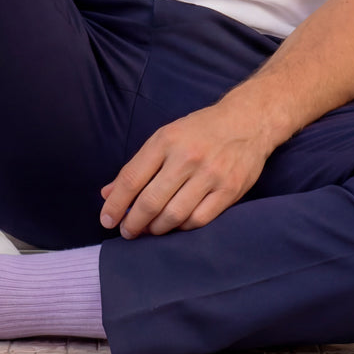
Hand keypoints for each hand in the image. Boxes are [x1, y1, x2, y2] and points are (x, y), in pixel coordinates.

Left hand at [99, 102, 270, 237]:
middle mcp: (187, 157)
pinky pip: (199, 220)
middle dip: (133, 223)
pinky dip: (182, 227)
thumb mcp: (165, 137)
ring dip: (156, 229)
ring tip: (149, 230)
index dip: (115, 204)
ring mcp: (210, 175)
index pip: (132, 178)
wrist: (247, 121)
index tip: (106, 220)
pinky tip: (175, 225)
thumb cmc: (200, 130)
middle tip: (127, 232)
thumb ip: (137, 166)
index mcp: (166, 140)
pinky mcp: (229, 190)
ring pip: (173, 215)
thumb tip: (107, 194)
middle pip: (151, 201)